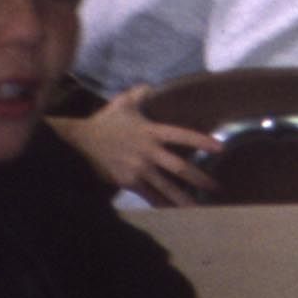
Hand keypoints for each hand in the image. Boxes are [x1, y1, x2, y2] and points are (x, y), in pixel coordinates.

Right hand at [54, 87, 221, 205]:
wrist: (77, 143)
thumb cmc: (104, 122)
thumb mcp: (123, 103)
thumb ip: (139, 93)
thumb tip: (150, 85)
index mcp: (152, 132)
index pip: (183, 136)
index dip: (202, 141)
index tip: (220, 148)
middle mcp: (148, 152)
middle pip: (179, 167)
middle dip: (198, 178)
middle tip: (216, 187)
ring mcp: (138, 169)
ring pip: (165, 186)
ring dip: (182, 197)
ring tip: (198, 208)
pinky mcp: (127, 182)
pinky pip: (148, 194)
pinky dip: (160, 203)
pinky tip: (171, 212)